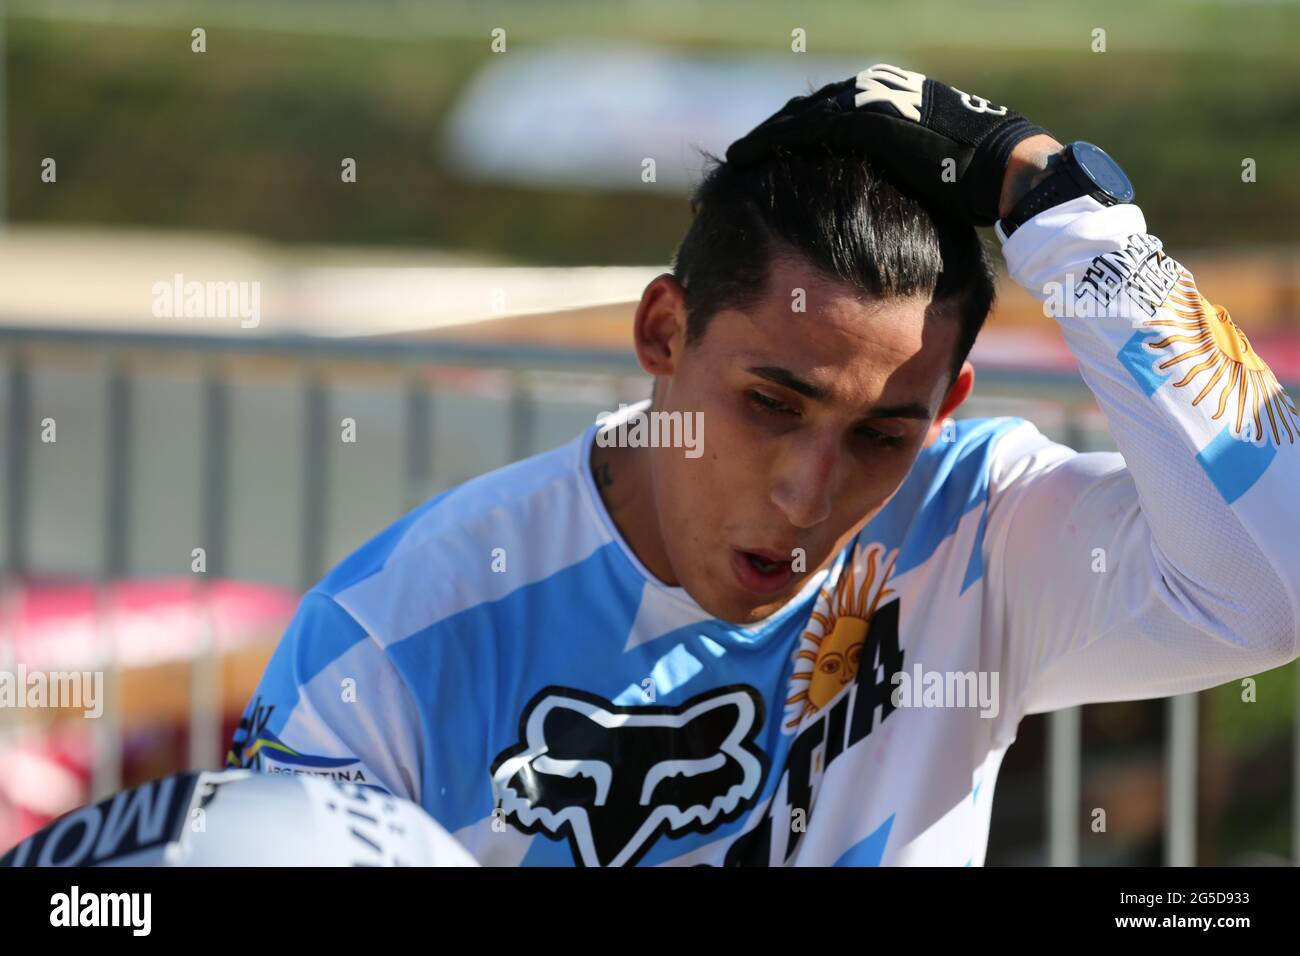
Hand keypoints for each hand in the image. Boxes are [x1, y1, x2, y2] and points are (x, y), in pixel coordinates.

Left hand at [727, 63, 1054, 226]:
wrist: (1006, 169)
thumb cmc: (976, 187)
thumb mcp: (927, 180)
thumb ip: (897, 184)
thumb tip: (879, 220)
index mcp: (894, 99)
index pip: (829, 114)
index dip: (793, 137)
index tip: (766, 162)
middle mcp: (880, 89)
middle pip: (808, 112)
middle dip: (773, 136)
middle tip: (740, 160)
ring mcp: (874, 99)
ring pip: (800, 117)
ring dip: (764, 138)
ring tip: (735, 160)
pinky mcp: (868, 117)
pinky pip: (805, 128)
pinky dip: (770, 142)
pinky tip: (743, 158)